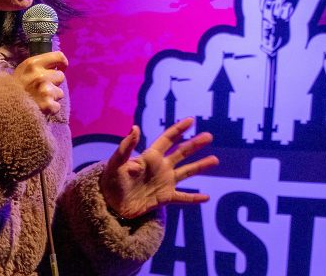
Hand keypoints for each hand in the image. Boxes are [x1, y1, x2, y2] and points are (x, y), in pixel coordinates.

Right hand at [12, 51, 67, 114]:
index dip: (62, 63)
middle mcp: (40, 75)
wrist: (2, 107)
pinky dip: (51, 109)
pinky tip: (40, 108)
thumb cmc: (14, 87)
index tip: (60, 68)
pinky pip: (57, 106)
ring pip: (60, 92)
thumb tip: (56, 65)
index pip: (59, 56)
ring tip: (39, 98)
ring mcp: (45, 90)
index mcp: (33, 63)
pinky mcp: (47, 105)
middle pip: (61, 76)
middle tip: (42, 88)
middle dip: (54, 82)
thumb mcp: (23, 70)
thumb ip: (38, 66)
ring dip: (52, 96)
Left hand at [100, 118, 218, 218]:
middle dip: (195, 144)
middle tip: (209, 136)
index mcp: (150, 157)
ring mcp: (164, 182)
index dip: (178, 129)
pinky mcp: (165, 198)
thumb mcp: (116, 163)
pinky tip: (206, 197)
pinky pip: (183, 198)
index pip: (167, 139)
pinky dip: (194, 198)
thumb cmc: (111, 181)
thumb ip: (126, 147)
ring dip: (200, 166)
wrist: (110, 204)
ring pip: (187, 172)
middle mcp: (160, 167)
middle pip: (181, 153)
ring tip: (215, 159)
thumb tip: (135, 127)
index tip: (191, 120)